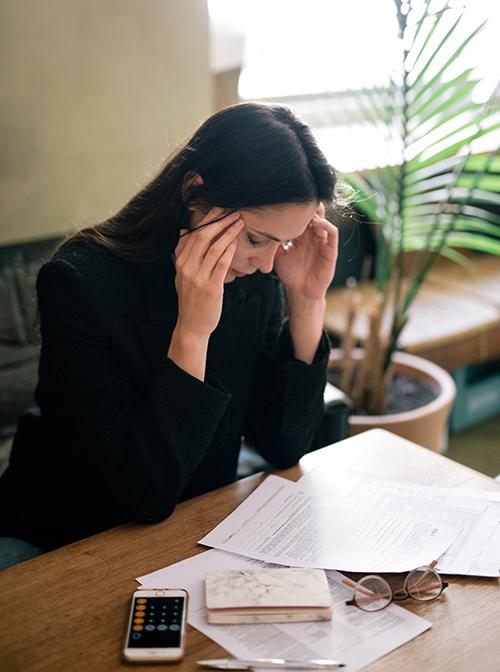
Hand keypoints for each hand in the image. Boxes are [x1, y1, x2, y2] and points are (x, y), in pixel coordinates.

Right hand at [173, 208, 242, 338]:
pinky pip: (221, 264)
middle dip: (218, 221)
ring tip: (239, 222)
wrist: (192, 325)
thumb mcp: (181, 275)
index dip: (206, 220)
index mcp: (181, 263)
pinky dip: (229, 250)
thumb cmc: (190, 299)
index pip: (193, 235)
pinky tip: (236, 241)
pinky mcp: (211, 287)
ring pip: (214, 248)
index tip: (218, 208)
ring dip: (228, 232)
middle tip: (232, 210)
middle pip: (203, 237)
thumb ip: (182, 253)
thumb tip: (183, 231)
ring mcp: (199, 277)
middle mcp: (187, 268)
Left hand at [274, 203, 337, 301]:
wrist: (300, 290)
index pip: (301, 216)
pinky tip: (317, 224)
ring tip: (308, 214)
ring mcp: (322, 241)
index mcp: (301, 235)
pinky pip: (333, 233)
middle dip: (307, 208)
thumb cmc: (290, 273)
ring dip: (317, 215)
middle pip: (314, 214)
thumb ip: (274, 241)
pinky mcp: (331, 249)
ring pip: (323, 220)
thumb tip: (262, 226)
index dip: (296, 209)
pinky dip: (326, 225)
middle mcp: (313, 236)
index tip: (287, 204)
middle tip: (299, 203)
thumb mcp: (278, 254)